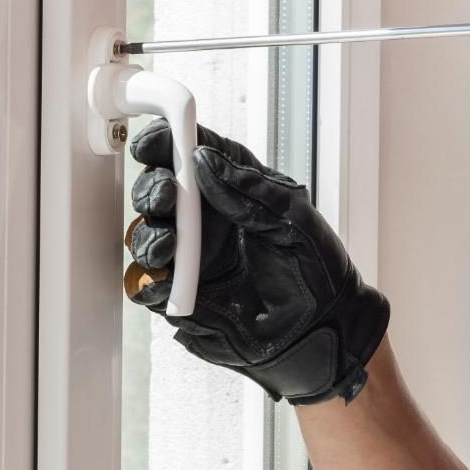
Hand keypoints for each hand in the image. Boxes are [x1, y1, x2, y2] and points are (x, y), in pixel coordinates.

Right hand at [125, 119, 389, 404]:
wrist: (325, 328)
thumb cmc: (318, 268)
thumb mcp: (294, 217)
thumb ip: (248, 188)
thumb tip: (203, 160)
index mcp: (230, 190)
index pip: (188, 155)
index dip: (166, 142)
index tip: (156, 141)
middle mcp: (204, 220)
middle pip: (156, 192)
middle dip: (152, 189)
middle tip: (166, 196)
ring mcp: (190, 258)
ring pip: (145, 236)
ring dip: (148, 234)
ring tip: (170, 243)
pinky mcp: (182, 298)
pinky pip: (148, 287)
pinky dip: (148, 280)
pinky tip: (166, 277)